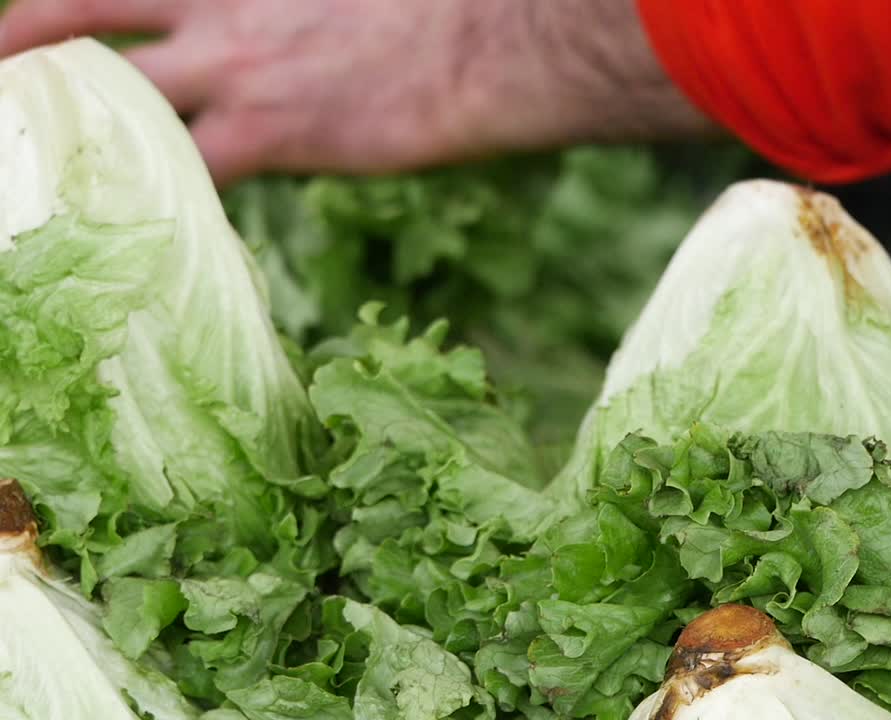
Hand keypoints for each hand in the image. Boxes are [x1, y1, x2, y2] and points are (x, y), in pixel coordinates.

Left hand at [0, 0, 714, 185]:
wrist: (485, 46)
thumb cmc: (434, 14)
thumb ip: (291, 10)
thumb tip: (289, 39)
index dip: (70, 9)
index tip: (40, 28)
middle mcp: (218, 11)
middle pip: (79, 18)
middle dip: (18, 42)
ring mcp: (238, 72)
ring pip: (111, 99)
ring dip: (62, 134)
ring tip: (20, 167)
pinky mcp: (270, 134)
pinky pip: (188, 179)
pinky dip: (158, 209)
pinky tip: (140, 240)